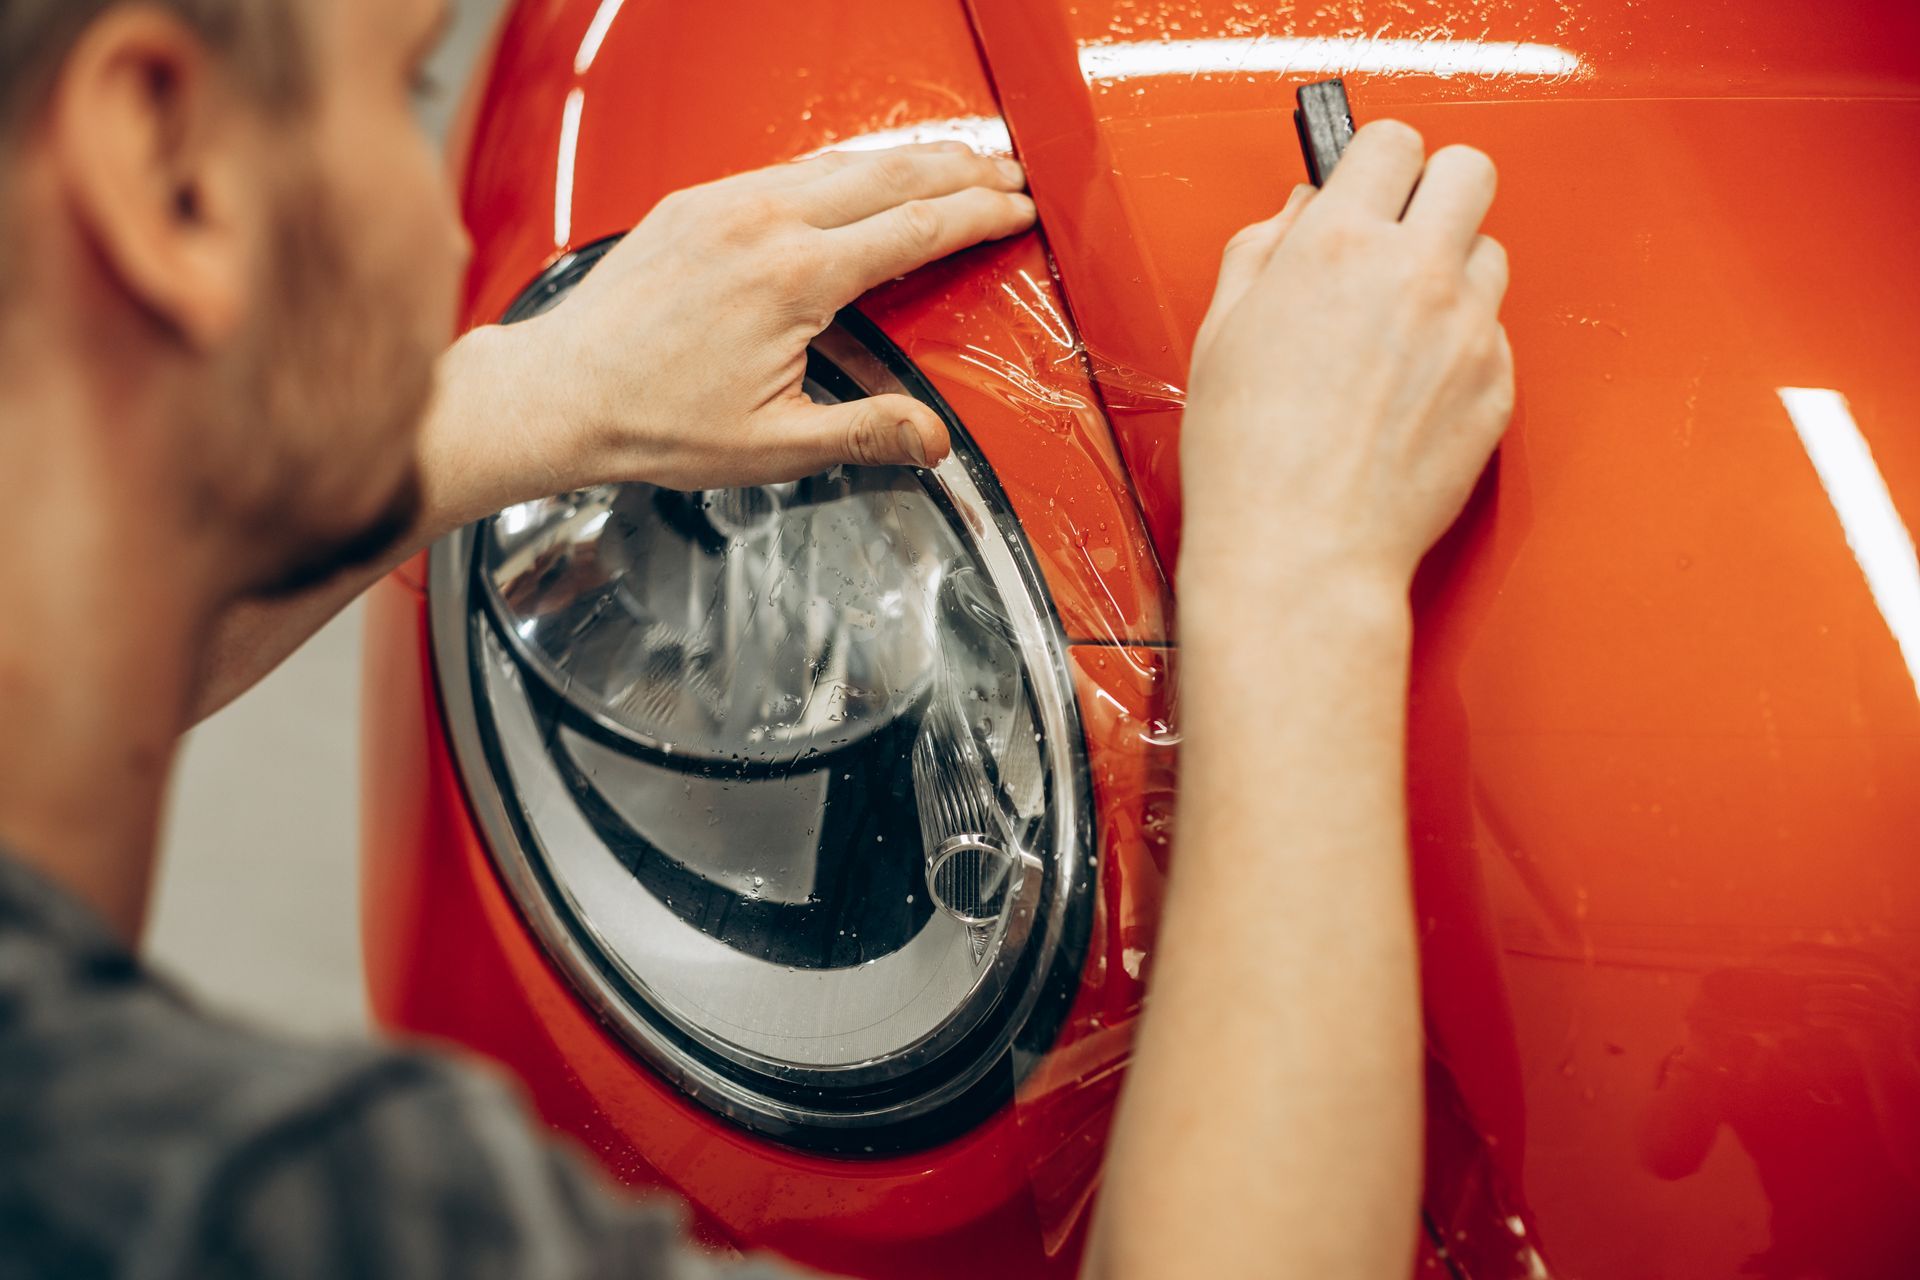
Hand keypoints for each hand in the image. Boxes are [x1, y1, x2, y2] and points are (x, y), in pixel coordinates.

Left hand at [495, 143, 1033, 491]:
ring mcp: (725, 201)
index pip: (916, 228)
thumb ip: (865, 433)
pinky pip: (789, 165)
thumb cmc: (653, 421)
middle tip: (1009, 170)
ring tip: (955, 161)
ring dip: (907, 157)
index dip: (978, 215)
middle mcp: (762, 221)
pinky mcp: (696, 200)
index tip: (1016, 209)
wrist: (561, 391)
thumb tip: (933, 439)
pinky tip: (862, 173)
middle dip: (961, 168)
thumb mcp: (775, 446)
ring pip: (840, 159)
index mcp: (795, 277)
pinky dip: (844, 164)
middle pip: (890, 174)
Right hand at [1180, 121, 1513, 595]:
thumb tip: (1297, 213)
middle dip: (1435, 189)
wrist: (1302, 552)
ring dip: (1452, 268)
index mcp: (1339, 248)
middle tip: (1402, 227)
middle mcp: (1416, 275)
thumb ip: (1261, 251)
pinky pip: (1493, 334)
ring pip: (1491, 252)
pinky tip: (1409, 386)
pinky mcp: (1497, 387)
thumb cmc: (1251, 462)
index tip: (1365, 184)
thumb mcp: (1220, 333)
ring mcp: (1468, 331)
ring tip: (1401, 321)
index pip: (1392, 142)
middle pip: (1470, 171)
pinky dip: (1460, 345)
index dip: (1375, 161)